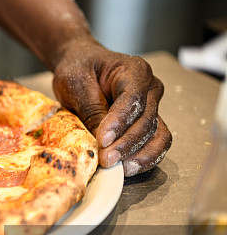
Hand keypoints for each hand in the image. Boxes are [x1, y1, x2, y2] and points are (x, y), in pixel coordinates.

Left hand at [51, 39, 171, 176]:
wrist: (81, 65)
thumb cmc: (79, 69)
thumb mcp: (77, 84)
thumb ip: (92, 111)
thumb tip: (102, 142)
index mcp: (134, 70)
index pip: (133, 99)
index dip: (119, 122)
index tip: (103, 140)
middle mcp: (150, 88)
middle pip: (146, 120)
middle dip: (126, 143)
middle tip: (106, 159)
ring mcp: (152, 106)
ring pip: (157, 135)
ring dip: (139, 154)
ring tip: (119, 168)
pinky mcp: (148, 123)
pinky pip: (155, 143)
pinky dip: (144, 158)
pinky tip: (128, 168)